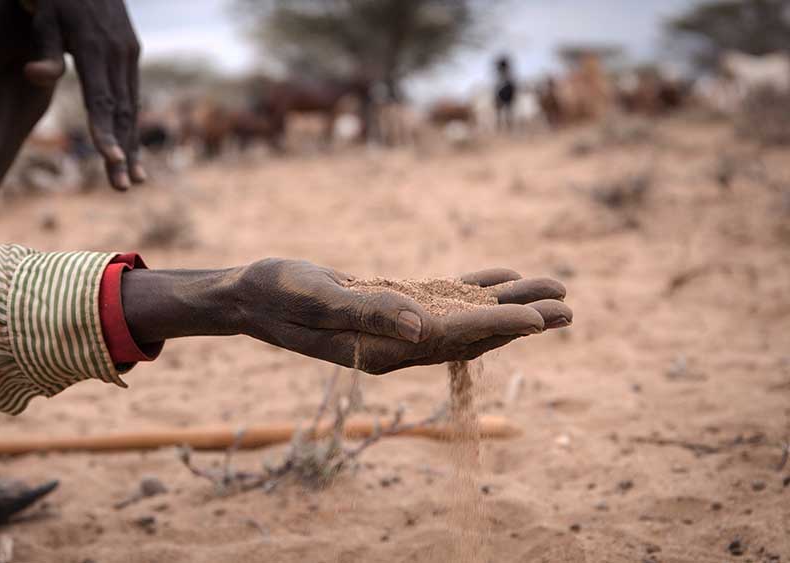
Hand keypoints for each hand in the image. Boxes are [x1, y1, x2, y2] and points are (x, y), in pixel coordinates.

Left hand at [24, 0, 145, 189]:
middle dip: (123, 152)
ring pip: (132, 107)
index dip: (106, 131)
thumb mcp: (43, 16)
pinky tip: (131, 148)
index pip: (102, 98)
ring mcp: (129, 53)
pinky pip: (131, 95)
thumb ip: (44, 49)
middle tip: (122, 187)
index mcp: (97, 47)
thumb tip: (35, 76)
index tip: (111, 159)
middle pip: (123, 111)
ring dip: (132, 145)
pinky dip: (131, 124)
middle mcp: (120, 53)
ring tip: (134, 179)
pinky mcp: (130, 53)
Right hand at [234, 259, 570, 373]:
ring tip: (552, 290)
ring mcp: (398, 326)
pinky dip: (475, 289)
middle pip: (474, 333)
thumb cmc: (278, 296)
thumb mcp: (319, 299)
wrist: (251, 295)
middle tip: (569, 306)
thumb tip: (424, 327)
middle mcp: (400, 343)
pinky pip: (443, 299)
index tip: (545, 317)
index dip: (503, 327)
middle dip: (522, 321)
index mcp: (387, 349)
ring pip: (466, 316)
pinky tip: (502, 280)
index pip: (457, 338)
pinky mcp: (391, 305)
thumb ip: (370, 311)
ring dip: (509, 304)